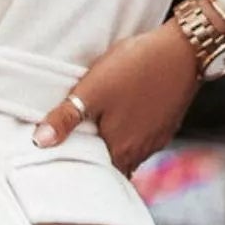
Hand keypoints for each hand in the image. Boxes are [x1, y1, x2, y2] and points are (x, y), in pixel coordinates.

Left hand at [31, 19, 203, 175]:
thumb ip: (66, 118)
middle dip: (97, 163)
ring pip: (129, 155)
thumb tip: (40, 143)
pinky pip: (144, 141)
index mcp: (118, 150)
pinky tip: (124, 120)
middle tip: (78, 151)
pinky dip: (132, 137)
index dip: (81, 172)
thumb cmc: (136, 67)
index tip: (65, 166)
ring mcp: (156, 140)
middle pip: (113, 168)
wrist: (184, 49)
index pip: (95, 176)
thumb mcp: (93, 89)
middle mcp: (140, 152)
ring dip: (115, 150)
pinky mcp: (167, 126)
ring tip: (98, 136)